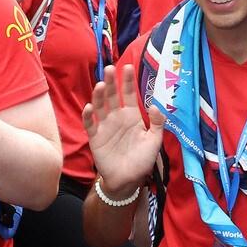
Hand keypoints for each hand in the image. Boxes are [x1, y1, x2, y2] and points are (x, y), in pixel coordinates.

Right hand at [82, 62, 162, 193]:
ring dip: (99, 95)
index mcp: (131, 116)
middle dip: (111, 82)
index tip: (128, 67)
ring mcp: (105, 126)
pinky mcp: (95, 137)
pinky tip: (90, 107)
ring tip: (100, 85)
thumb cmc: (142, 160)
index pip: (128, 94)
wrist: (128, 180)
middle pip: (112, 96)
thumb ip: (157, 123)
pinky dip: (88, 115)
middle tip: (110, 69)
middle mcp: (116, 117)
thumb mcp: (154, 141)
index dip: (127, 81)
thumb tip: (153, 105)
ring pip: (100, 106)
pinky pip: (90, 124)